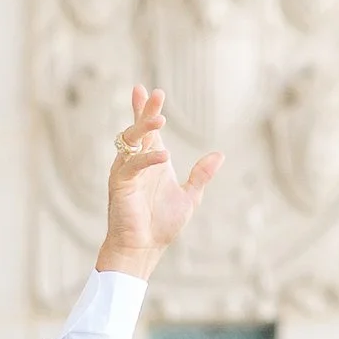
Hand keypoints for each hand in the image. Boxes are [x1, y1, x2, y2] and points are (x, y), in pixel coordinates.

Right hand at [98, 85, 221, 277]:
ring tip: (159, 118)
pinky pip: (132, 166)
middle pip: (138, 128)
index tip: (147, 89)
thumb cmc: (161, 226)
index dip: (146, 109)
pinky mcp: (120, 185)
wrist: (143, 249)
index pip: (148, 129)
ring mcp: (126, 172)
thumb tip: (219, 155)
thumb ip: (200, 175)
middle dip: (145, 110)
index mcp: (151, 161)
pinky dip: (147, 159)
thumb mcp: (189, 197)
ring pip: (130, 141)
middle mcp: (136, 162)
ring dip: (143, 127)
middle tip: (155, 93)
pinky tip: (164, 157)